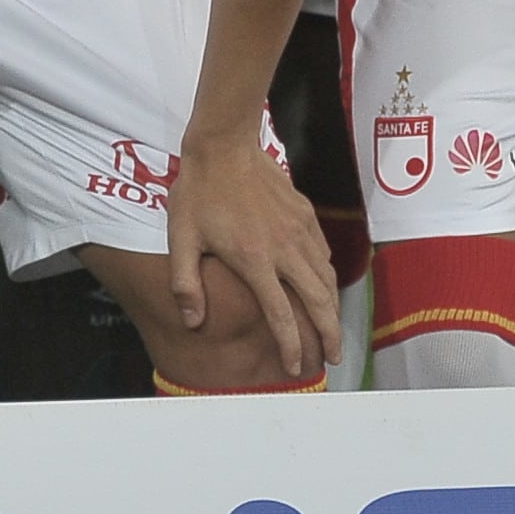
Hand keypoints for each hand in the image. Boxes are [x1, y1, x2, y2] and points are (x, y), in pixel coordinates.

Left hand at [165, 128, 338, 379]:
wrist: (224, 146)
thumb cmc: (198, 193)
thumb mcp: (181, 238)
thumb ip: (186, 282)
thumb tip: (192, 321)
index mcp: (254, 260)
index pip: (280, 314)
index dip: (291, 345)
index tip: (295, 367)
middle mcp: (285, 249)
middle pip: (318, 302)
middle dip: (329, 335)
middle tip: (333, 359)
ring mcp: (300, 230)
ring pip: (327, 278)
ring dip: (333, 308)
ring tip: (333, 329)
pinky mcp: (306, 214)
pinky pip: (325, 253)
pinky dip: (329, 276)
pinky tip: (324, 285)